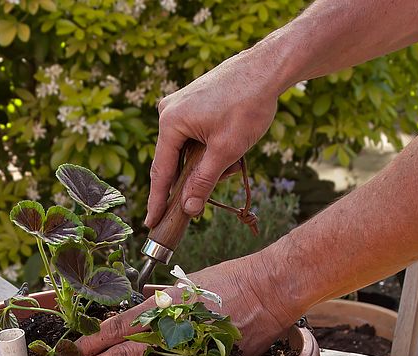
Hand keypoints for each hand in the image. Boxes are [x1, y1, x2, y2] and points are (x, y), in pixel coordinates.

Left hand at [76, 254, 292, 355]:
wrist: (267, 293)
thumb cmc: (230, 280)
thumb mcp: (189, 281)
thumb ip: (163, 296)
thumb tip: (143, 302)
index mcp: (163, 305)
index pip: (118, 326)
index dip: (94, 340)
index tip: (77, 347)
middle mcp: (171, 329)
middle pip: (123, 352)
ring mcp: (187, 351)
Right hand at [145, 50, 280, 227]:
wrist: (267, 69)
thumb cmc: (247, 105)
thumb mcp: (226, 151)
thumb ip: (203, 182)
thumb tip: (188, 209)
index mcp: (170, 122)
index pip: (160, 172)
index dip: (157, 201)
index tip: (151, 223)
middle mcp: (169, 112)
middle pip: (175, 162)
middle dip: (196, 179)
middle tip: (212, 193)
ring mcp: (180, 106)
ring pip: (188, 151)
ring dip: (209, 164)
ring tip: (235, 163)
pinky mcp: (193, 104)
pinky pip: (195, 138)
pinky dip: (212, 150)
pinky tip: (232, 149)